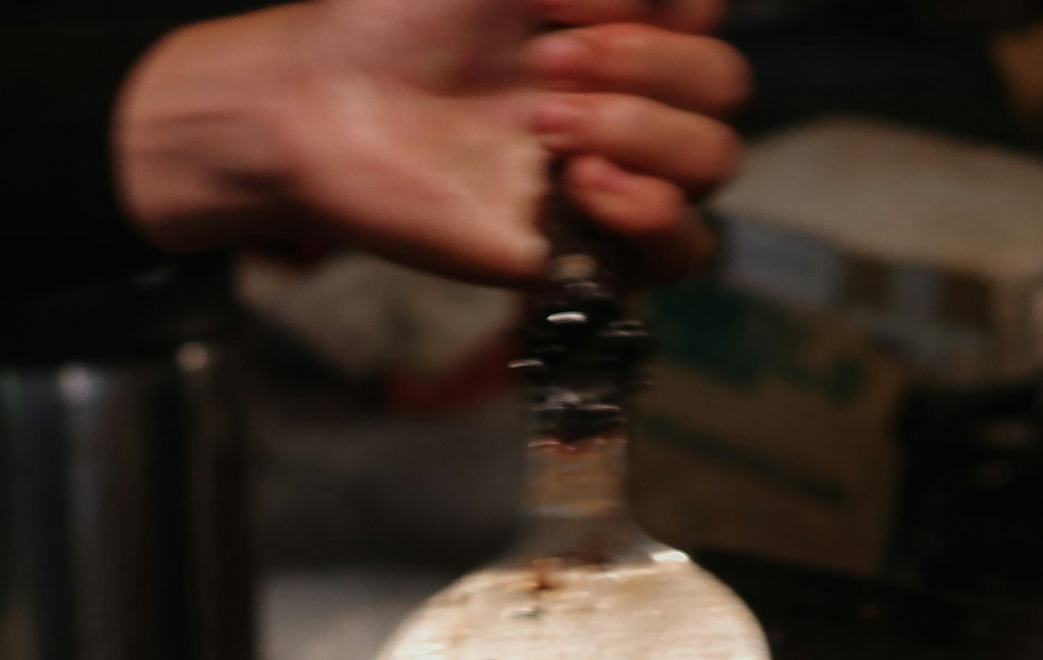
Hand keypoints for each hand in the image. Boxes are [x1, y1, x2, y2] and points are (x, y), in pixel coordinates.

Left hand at [120, 0, 748, 285]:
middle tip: (544, 65)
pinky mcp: (574, 250)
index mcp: (614, 29)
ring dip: (647, 133)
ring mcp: (602, 177)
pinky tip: (579, 189)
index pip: (707, 17)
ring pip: (716, 163)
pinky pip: (681, 251)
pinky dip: (652, 212)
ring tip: (546, 128)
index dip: (668, 8)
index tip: (563, 4)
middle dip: (649, 64)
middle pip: (725, 88)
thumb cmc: (393, 19)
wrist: (316, 104)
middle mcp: (618, 101)